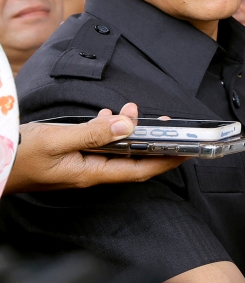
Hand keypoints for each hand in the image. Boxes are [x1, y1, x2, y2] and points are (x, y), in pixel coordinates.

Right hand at [5, 103, 183, 193]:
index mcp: (92, 173)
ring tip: (131, 110)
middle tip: (166, 122)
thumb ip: (94, 133)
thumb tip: (128, 125)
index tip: (188, 150)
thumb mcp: (56, 140)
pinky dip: (107, 130)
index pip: (140, 170)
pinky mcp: (71, 158)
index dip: (167, 161)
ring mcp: (80, 166)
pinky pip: (98, 146)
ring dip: (128, 131)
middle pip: (132, 160)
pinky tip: (106, 117)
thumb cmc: (18, 156)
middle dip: (152, 141)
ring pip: (116, 150)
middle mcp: (90, 173)